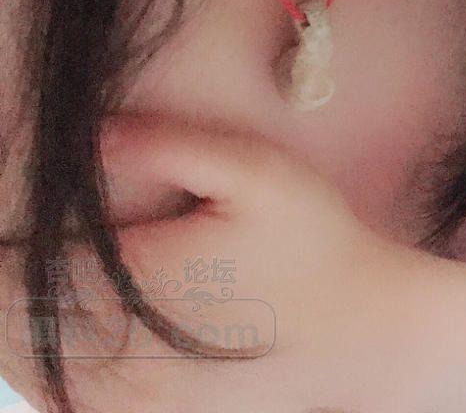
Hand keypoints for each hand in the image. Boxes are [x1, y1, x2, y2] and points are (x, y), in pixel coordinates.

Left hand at [5, 113, 413, 412]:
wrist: (371, 339)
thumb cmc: (317, 244)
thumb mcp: (257, 170)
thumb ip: (172, 144)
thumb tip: (91, 135)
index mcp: (141, 279)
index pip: (26, 268)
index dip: (2, 244)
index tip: (4, 211)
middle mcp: (127, 351)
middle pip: (17, 323)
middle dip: (2, 282)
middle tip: (5, 246)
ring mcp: (138, 399)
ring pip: (36, 368)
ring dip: (10, 329)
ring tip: (12, 285)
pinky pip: (69, 404)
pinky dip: (41, 372)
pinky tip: (38, 344)